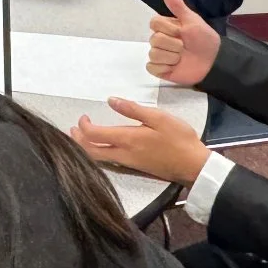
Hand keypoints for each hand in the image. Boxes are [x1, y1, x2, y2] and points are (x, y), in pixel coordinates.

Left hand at [70, 97, 209, 185]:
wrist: (193, 166)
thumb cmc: (179, 139)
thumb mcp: (159, 118)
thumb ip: (133, 109)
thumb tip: (111, 100)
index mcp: (127, 139)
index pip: (94, 135)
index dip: (83, 126)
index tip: (83, 117)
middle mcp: (123, 154)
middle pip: (90, 151)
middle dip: (78, 140)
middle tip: (74, 128)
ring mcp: (128, 163)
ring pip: (98, 158)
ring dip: (86, 147)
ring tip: (82, 135)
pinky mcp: (134, 167)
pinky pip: (108, 161)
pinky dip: (97, 153)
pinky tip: (100, 146)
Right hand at [148, 0, 220, 86]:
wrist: (213, 61)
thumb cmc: (203, 38)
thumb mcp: (192, 19)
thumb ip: (177, 4)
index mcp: (165, 27)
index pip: (154, 23)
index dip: (169, 28)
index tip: (182, 31)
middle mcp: (159, 39)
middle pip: (154, 39)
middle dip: (174, 44)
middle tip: (185, 47)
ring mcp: (158, 54)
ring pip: (154, 54)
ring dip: (172, 57)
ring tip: (182, 58)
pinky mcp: (158, 69)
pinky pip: (152, 67)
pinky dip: (165, 67)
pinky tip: (175, 66)